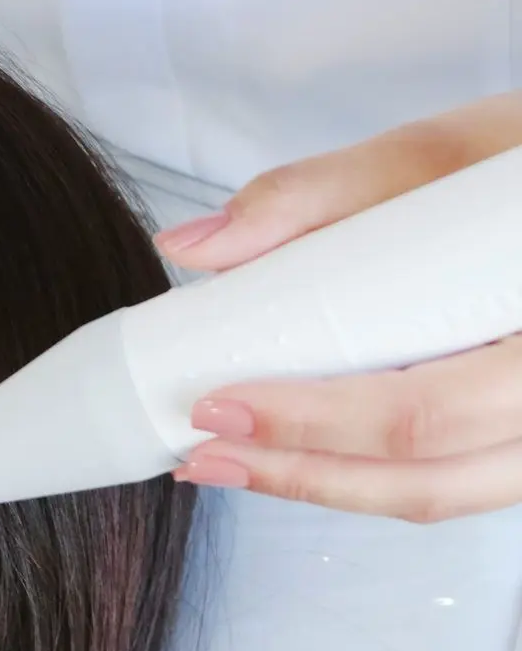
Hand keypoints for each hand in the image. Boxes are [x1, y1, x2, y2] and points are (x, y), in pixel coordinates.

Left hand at [154, 93, 521, 522]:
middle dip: (302, 474)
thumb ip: (314, 196)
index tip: (220, 405)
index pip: (423, 413)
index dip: (313, 424)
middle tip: (204, 453)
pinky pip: (458, 477)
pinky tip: (306, 452)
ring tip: (236, 462)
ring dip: (333, 488)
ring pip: (444, 494)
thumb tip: (192, 246)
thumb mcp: (438, 156)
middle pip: (428, 479)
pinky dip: (375, 473)